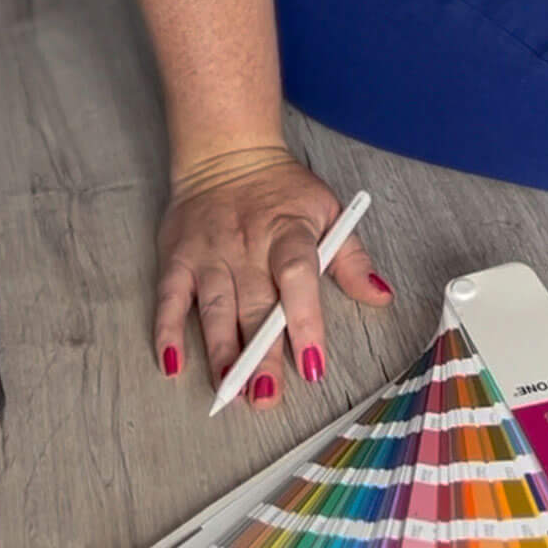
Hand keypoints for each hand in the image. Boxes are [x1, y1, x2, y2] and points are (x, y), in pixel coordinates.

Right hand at [155, 145, 393, 408]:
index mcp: (289, 231)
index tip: (311, 363)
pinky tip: (172, 364)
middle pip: (255, 304)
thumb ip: (351, 257)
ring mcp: (209, 253)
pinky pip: (169, 297)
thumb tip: (380, 296)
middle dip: (259, 354)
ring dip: (220, 351)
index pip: (298, 276)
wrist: (227, 150)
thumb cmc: (284, 190)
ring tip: (227, 391)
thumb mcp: (327, 211)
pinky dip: (167, 330)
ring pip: (215, 307)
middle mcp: (247, 245)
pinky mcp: (178, 258)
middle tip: (265, 397)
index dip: (305, 319)